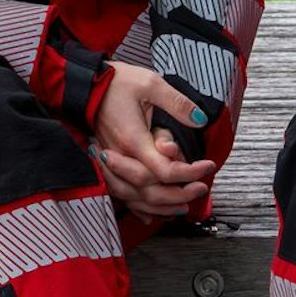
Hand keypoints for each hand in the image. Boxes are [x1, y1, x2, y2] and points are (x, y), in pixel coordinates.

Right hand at [90, 63, 215, 217]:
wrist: (87, 85)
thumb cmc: (118, 83)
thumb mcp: (151, 84)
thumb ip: (177, 104)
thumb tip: (199, 120)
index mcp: (133, 138)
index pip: (164, 169)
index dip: (189, 172)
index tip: (208, 166)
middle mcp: (120, 156)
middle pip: (150, 190)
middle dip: (179, 194)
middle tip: (202, 188)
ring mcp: (113, 162)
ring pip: (136, 197)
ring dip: (161, 205)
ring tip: (184, 206)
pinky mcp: (109, 164)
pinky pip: (123, 194)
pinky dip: (140, 207)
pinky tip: (153, 214)